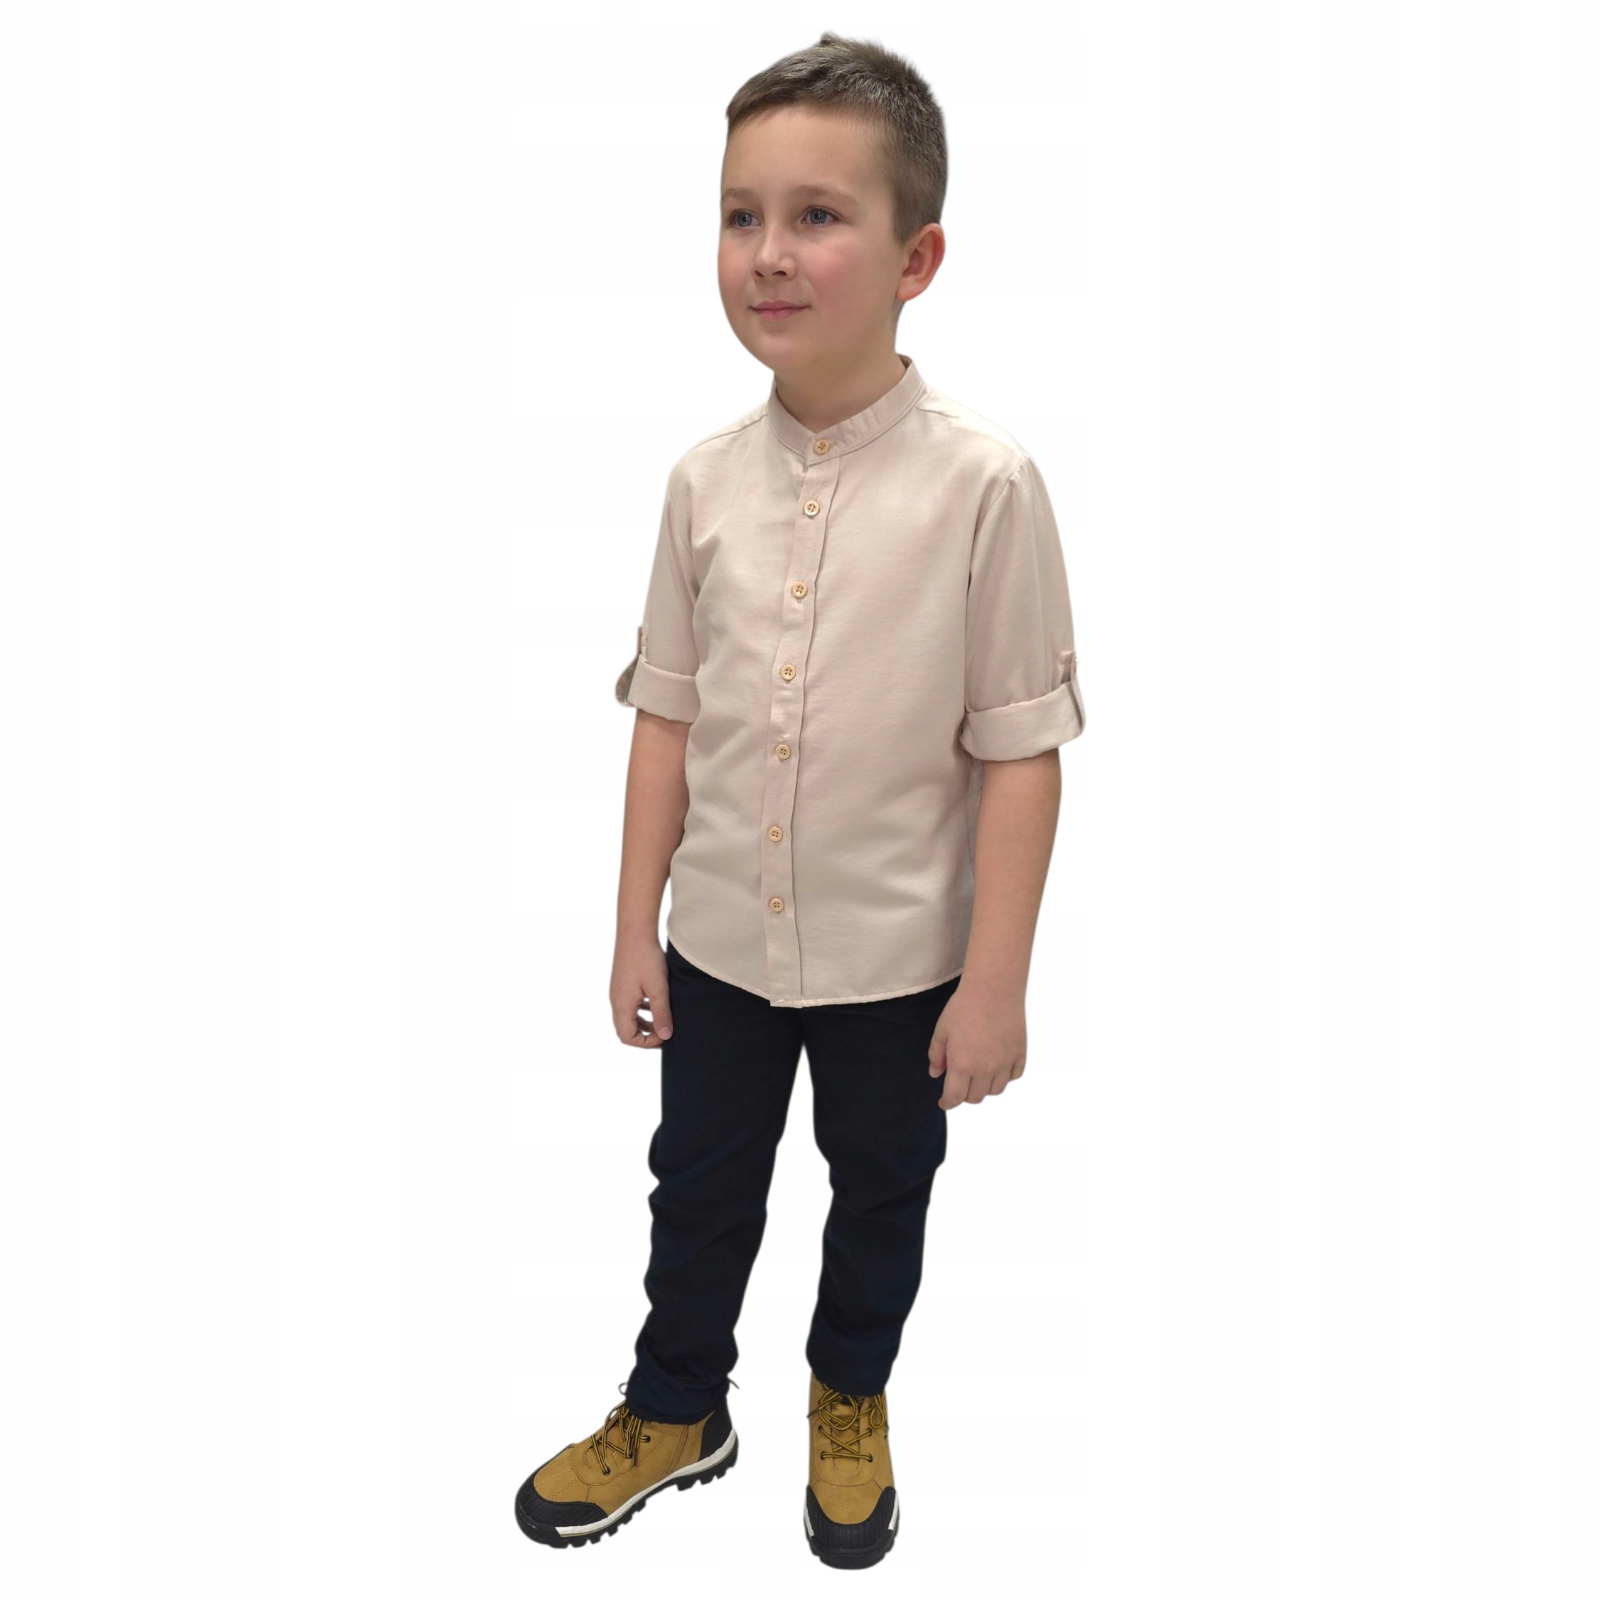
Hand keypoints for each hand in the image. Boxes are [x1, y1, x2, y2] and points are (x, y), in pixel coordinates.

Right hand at [610, 934, 673, 1047]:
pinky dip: (642, 1010)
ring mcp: (618, 992)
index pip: (627, 1037)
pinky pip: (630, 1005)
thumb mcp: (658, 989)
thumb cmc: (647, 959)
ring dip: (644, 1023)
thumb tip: (666, 1036)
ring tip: (663, 1020)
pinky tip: (656, 1003)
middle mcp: (616, 1001)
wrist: (635, 932)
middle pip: (626, 1029)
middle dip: (645, 1035)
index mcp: (622, 1006)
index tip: (665, 1036)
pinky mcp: (622, 983)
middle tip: (665, 1032)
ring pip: (628, 1017)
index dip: (646, 1043)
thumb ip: (661, 1014)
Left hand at [927, 978, 1026, 1107]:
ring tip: (979, 1075)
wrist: (994, 988)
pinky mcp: (1020, 1054)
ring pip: (996, 1090)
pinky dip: (1005, 1076)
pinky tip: (998, 1066)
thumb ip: (937, 1054)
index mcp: (962, 1064)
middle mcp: (984, 1069)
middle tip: (960, 1083)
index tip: (944, 1102)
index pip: (954, 1097)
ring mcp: (1004, 1063)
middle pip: (975, 1097)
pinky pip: (1014, 1076)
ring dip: (985, 1087)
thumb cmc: (964, 1006)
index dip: (947, 1103)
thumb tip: (936, 1073)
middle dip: (965, 1095)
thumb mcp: (942, 1029)